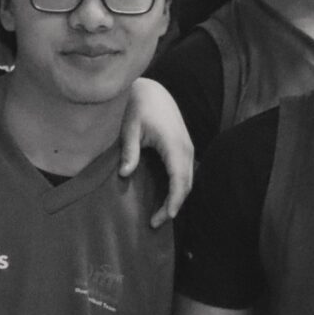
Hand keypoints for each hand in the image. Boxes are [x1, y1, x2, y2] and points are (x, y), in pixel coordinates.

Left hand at [120, 76, 194, 226]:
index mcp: (174, 144)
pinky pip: (186, 173)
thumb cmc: (139, 107)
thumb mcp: (130, 128)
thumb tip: (124, 175)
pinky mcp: (184, 148)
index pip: (179, 179)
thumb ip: (129, 151)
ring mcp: (188, 148)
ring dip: (177, 198)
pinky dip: (179, 188)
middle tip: (155, 223)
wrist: (153, 91)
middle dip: (174, 205)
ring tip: (160, 215)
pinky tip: (167, 198)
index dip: (174, 200)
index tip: (166, 217)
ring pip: (188, 180)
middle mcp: (186, 148)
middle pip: (186, 184)